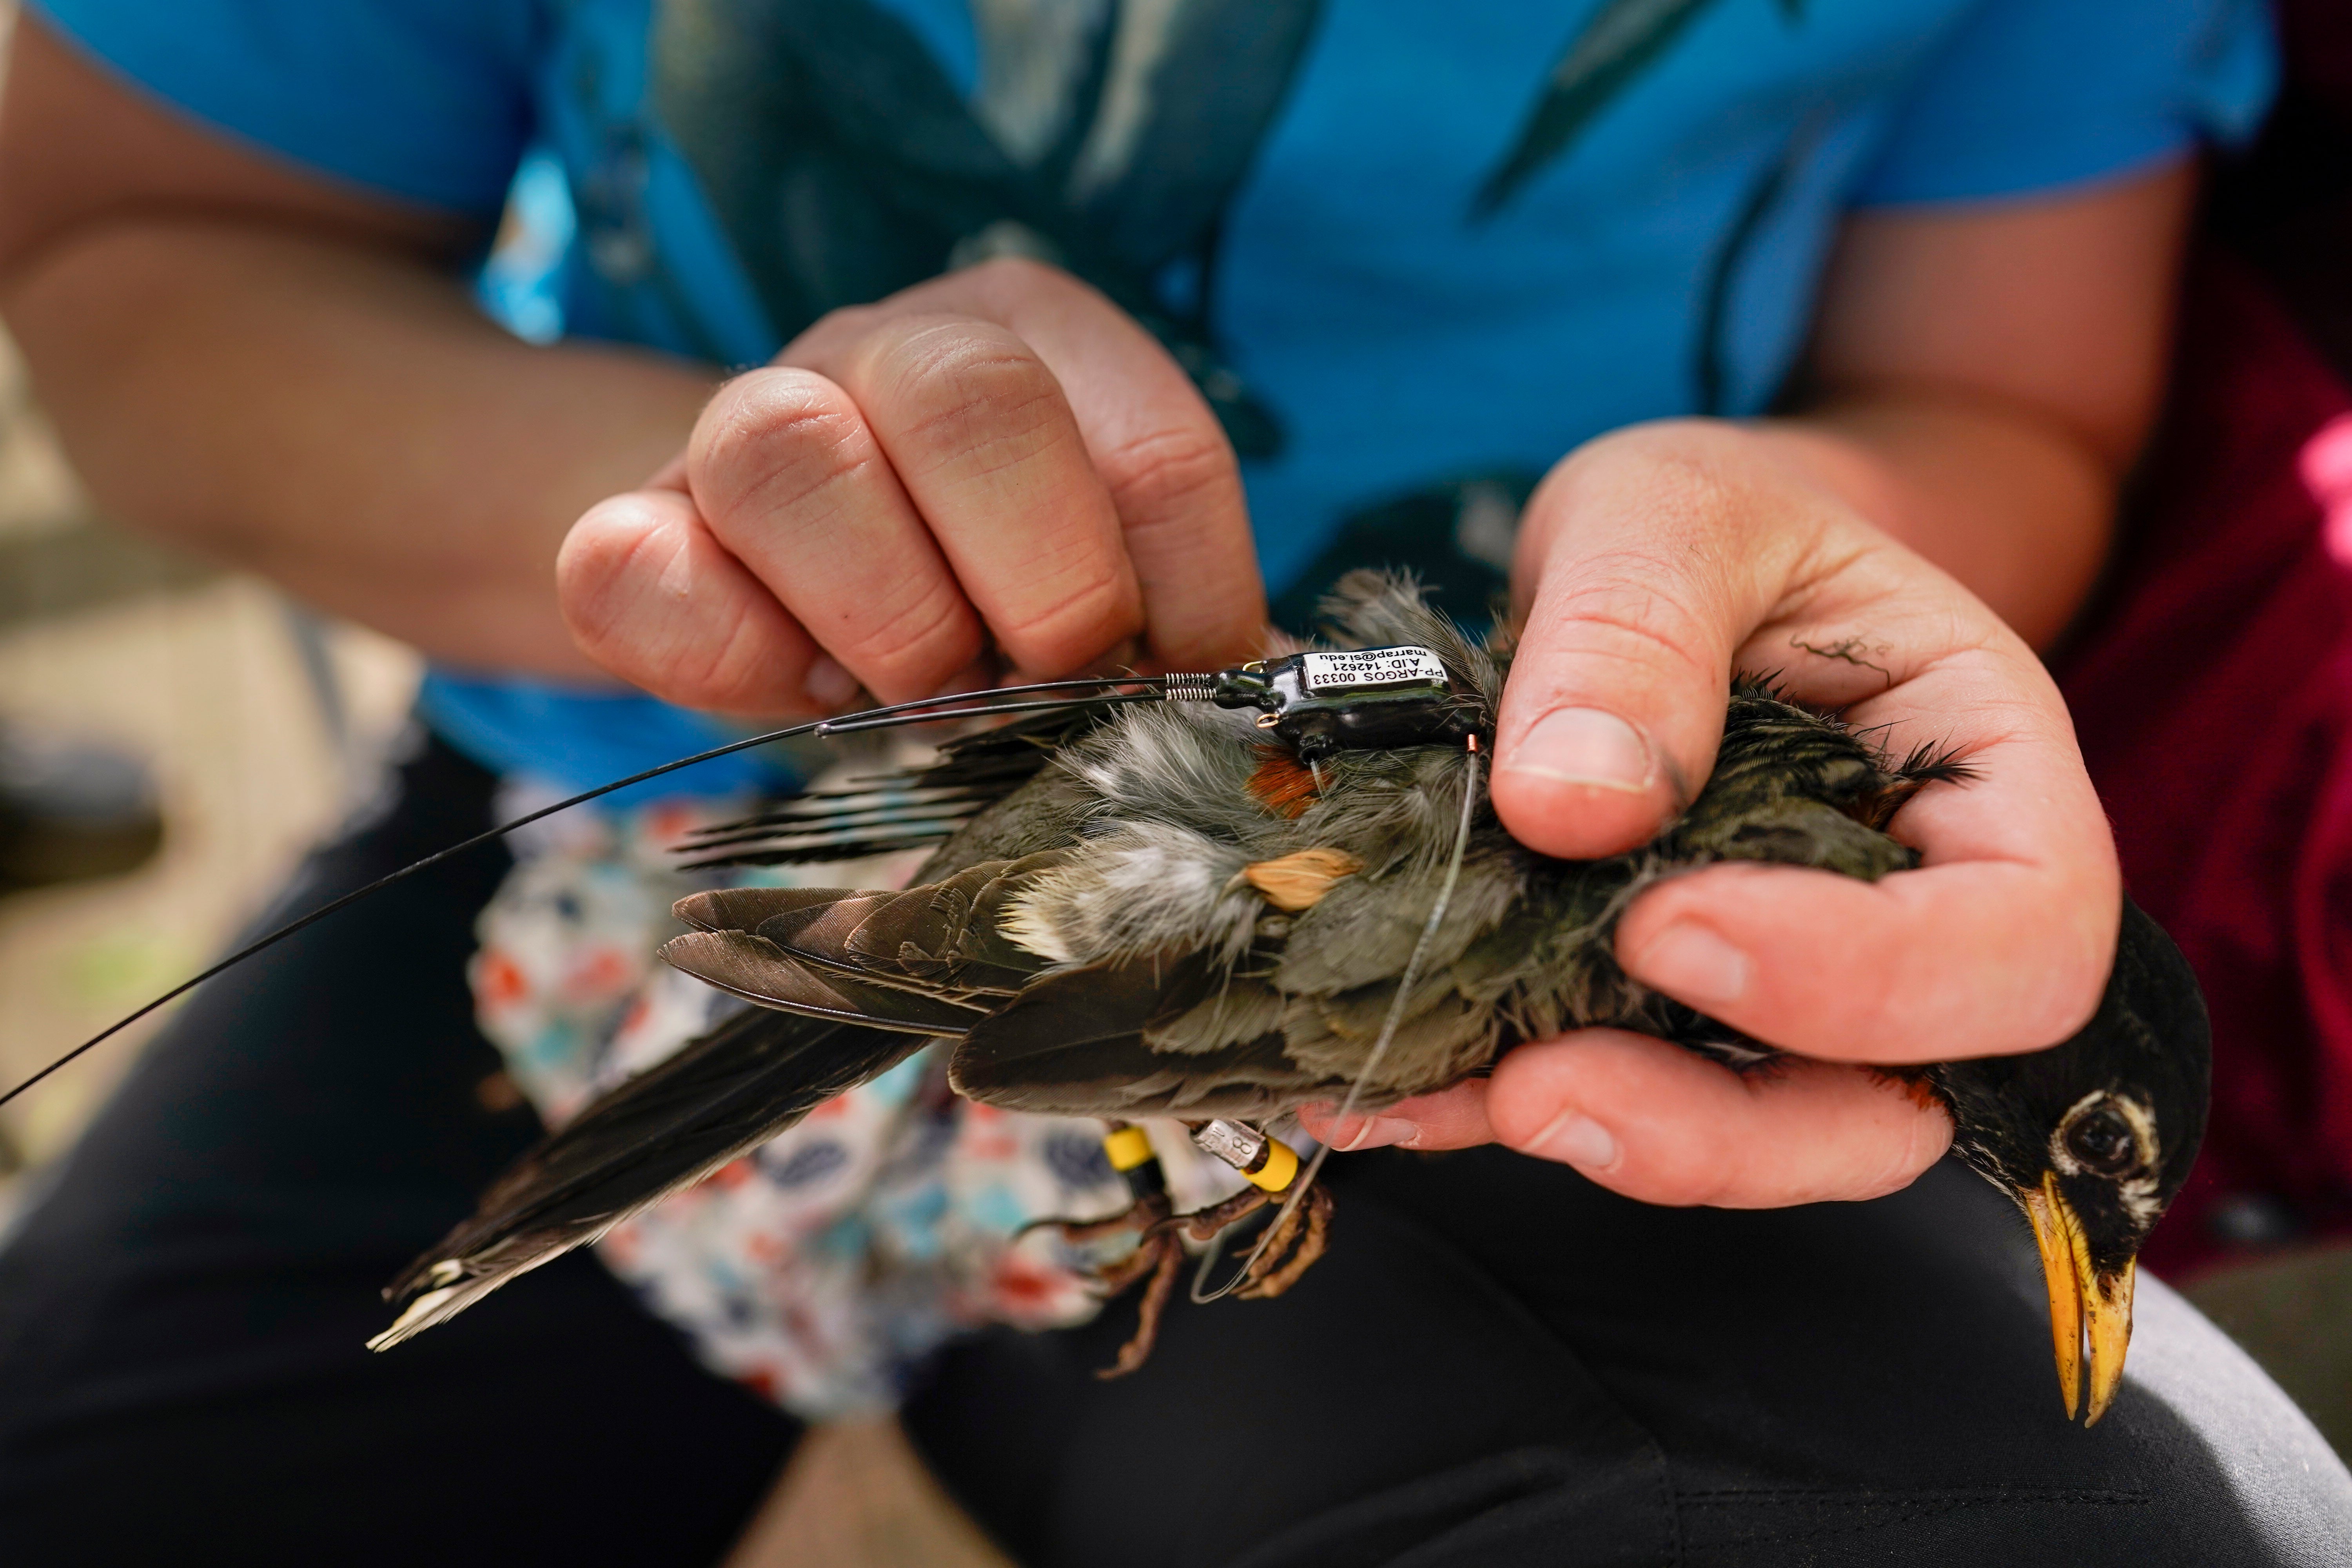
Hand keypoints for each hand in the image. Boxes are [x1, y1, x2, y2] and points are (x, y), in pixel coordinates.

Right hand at [556, 259, 1264, 713]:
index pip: (1160, 455)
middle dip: (1042, 588)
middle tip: (1038, 679)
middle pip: (973, 401)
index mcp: (1040, 341)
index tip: (1170, 680)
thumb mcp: (1092, 597)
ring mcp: (743, 418)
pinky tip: (797, 685)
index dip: (1188, 599)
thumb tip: (1246, 746)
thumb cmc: (977, 597)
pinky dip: (729, 656)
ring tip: (915, 689)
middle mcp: (892, 345)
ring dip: (886, 620)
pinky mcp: (632, 523)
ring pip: (784, 453)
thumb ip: (1168, 636)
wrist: (790, 580)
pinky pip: (634, 567)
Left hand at [1302, 419, 2120, 1207]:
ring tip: (1458, 1098)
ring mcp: (1803, 991)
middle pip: (1898, 1100)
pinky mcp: (1680, 1023)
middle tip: (1541, 1086)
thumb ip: (1636, 630)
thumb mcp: (1670, 514)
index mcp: (1988, 776)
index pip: (2021, 937)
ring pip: (1764, 1137)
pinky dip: (1506, 1113)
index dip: (1870, 977)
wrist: (1660, 565)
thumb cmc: (1715, 523)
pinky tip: (1392, 1097)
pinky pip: (1625, 1104)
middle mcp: (1919, 916)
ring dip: (1616, 1143)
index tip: (1667, 926)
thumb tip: (1572, 805)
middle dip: (1725, 1129)